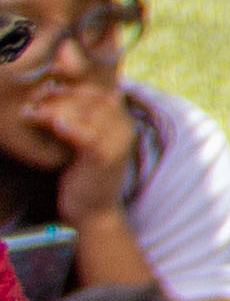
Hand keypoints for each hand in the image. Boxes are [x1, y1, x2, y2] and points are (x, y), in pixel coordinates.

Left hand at [36, 80, 132, 222]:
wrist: (94, 212)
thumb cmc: (85, 176)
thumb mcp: (87, 143)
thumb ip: (83, 121)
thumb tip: (59, 95)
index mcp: (123, 123)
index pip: (99, 92)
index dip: (73, 88)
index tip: (47, 91)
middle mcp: (125, 129)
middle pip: (93, 99)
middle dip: (62, 96)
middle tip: (35, 99)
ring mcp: (117, 142)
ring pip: (87, 113)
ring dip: (56, 109)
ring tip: (33, 112)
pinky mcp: (104, 157)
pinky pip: (85, 134)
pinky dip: (68, 127)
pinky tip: (54, 125)